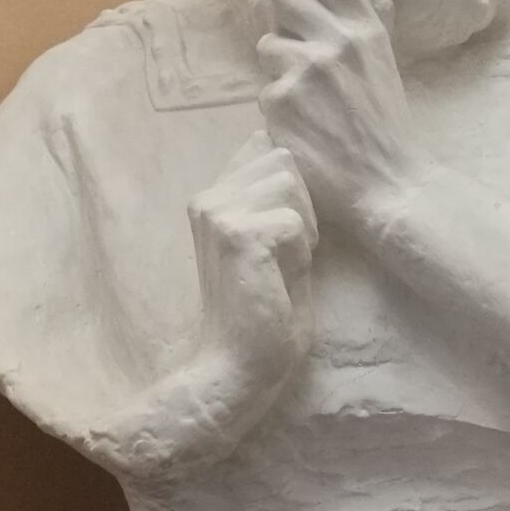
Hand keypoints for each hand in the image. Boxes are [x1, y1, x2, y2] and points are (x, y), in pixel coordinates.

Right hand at [188, 131, 317, 409]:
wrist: (240, 366)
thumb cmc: (266, 308)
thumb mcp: (272, 239)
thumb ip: (273, 198)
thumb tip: (286, 150)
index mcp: (213, 195)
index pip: (262, 145)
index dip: (291, 182)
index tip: (285, 229)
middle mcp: (207, 197)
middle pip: (282, 158)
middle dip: (300, 203)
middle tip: (287, 252)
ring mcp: (218, 213)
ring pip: (289, 182)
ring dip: (302, 225)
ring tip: (284, 264)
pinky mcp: (237, 236)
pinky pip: (293, 221)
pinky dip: (300, 252)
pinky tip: (280, 280)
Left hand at [257, 0, 429, 225]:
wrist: (388, 185)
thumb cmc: (384, 129)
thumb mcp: (379, 64)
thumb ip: (348, 30)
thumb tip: (308, 4)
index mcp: (365, 29)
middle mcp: (336, 40)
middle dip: (283, 18)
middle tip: (296, 50)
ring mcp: (305, 69)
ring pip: (268, 44)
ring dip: (279, 69)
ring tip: (305, 100)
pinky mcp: (280, 102)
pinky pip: (264, 90)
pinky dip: (277, 109)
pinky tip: (301, 128)